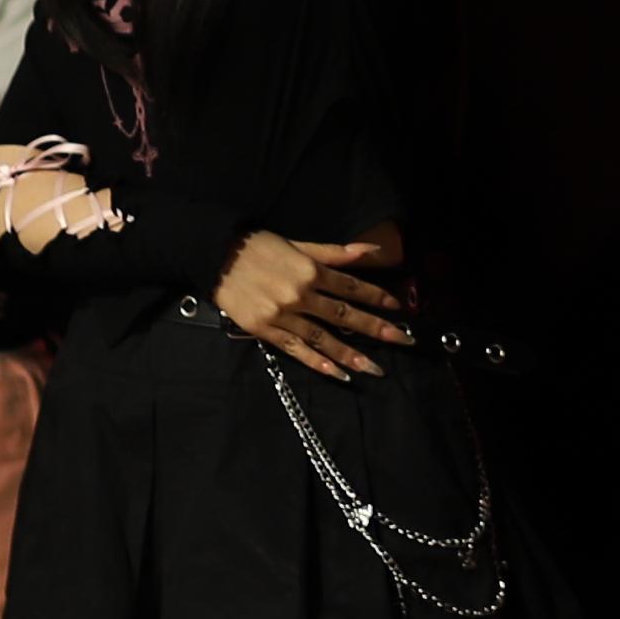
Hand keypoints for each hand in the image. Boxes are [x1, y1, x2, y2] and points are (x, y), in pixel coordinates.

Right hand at [214, 226, 413, 376]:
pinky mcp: (266, 330)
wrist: (216, 256)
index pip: (352, 286)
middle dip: (376, 328)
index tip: (398, 309)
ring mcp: (283, 315)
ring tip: (374, 368)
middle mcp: (300, 294)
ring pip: (323, 338)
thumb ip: (335, 252)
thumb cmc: (260, 247)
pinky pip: (296, 350)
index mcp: (310, 270)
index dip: (376, 297)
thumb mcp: (299, 244)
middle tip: (403, 341)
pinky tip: (338, 374)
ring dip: (351, 354)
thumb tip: (371, 249)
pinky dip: (317, 363)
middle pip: (344, 314)